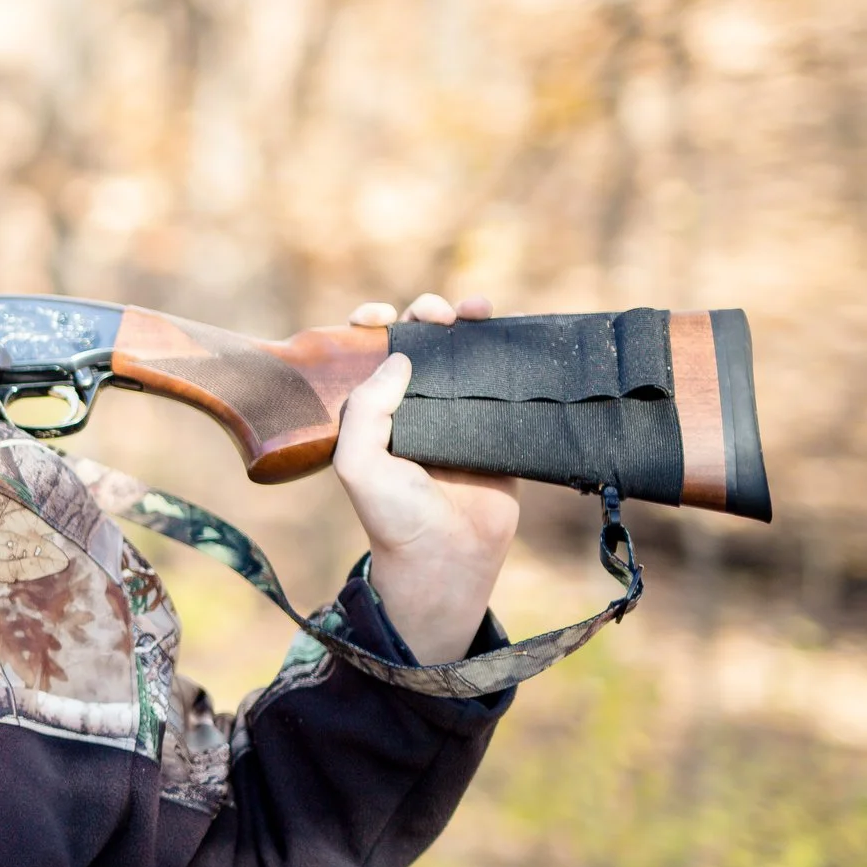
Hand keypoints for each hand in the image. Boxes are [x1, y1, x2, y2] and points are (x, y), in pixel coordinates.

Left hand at [334, 293, 520, 664]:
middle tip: (436, 314)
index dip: (369, 325)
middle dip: (423, 315)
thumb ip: (366, 410)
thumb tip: (398, 357)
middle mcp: (410, 406)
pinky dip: (506, 351)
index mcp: (371, 411)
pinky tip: (507, 329)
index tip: (378, 315)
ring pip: (460, 354)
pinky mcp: (494, 427)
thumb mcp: (358, 464)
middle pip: (417, 343)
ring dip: (465, 322)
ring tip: (475, 308)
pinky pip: (502, 381)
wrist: (447, 557)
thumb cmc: (394, 516)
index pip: (365, 355)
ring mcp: (454, 414)